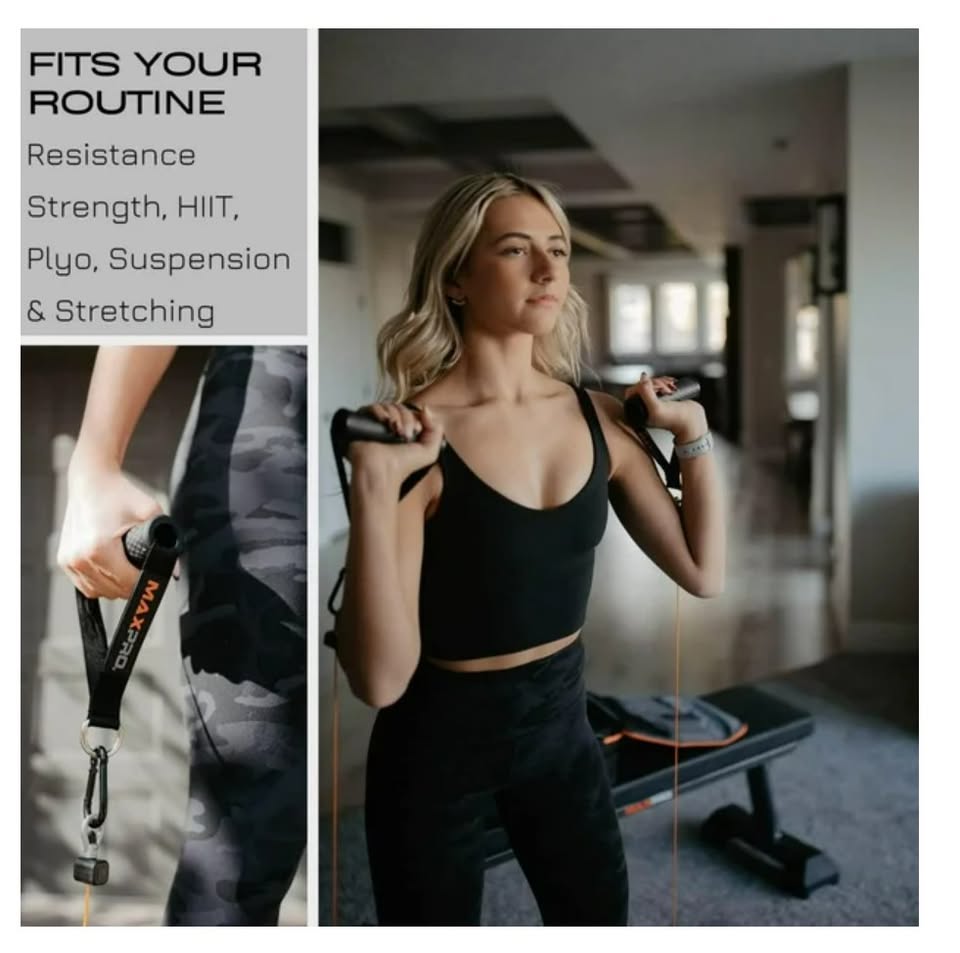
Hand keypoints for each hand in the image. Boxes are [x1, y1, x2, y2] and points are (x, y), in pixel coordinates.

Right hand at [57, 457, 164, 599]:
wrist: (90, 481)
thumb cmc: (119, 494)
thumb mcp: (150, 512)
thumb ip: (166, 541)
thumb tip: (174, 570)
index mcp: (100, 547)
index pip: (128, 582)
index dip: (146, 582)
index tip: (155, 576)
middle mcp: (80, 557)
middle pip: (114, 591)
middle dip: (133, 585)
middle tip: (144, 572)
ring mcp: (69, 560)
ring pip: (98, 592)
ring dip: (116, 588)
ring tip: (128, 572)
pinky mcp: (63, 560)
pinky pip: (84, 586)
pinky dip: (99, 584)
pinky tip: (112, 572)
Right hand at [348, 403, 444, 493]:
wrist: (382, 470)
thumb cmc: (402, 466)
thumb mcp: (429, 452)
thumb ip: (436, 431)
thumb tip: (426, 410)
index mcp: (406, 432)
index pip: (412, 412)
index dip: (416, 417)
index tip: (417, 430)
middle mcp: (392, 428)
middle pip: (401, 408)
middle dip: (406, 419)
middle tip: (405, 434)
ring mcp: (378, 425)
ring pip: (388, 406)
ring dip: (395, 416)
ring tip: (394, 431)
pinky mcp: (364, 422)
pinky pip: (372, 407)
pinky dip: (380, 411)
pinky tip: (384, 422)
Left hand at [625, 373, 706, 442]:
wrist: (693, 421)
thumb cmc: (676, 419)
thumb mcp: (657, 407)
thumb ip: (646, 393)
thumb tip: (643, 377)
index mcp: (636, 413)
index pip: (632, 392)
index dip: (644, 386)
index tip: (655, 388)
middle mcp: (643, 408)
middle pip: (642, 386)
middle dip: (655, 383)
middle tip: (666, 390)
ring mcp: (652, 403)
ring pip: (651, 384)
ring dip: (662, 382)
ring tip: (671, 388)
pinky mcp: (662, 399)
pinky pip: (658, 385)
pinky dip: (665, 382)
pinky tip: (672, 385)